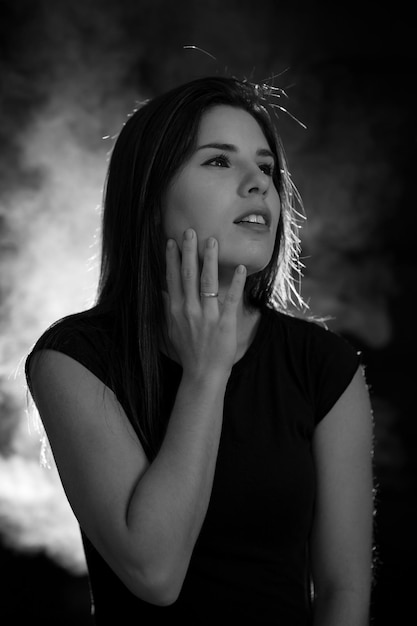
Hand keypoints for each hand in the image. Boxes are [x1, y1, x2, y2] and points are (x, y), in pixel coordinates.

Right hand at [163, 228, 246, 379]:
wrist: (203, 374)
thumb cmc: (188, 353)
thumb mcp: (170, 331)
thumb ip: (166, 310)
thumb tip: (161, 293)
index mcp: (176, 311)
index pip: (172, 279)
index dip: (172, 259)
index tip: (172, 241)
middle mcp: (189, 310)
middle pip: (188, 275)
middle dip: (189, 251)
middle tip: (190, 231)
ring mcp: (208, 316)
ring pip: (208, 282)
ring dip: (210, 260)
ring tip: (212, 241)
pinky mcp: (225, 323)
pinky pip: (231, 299)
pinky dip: (236, 283)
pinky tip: (241, 268)